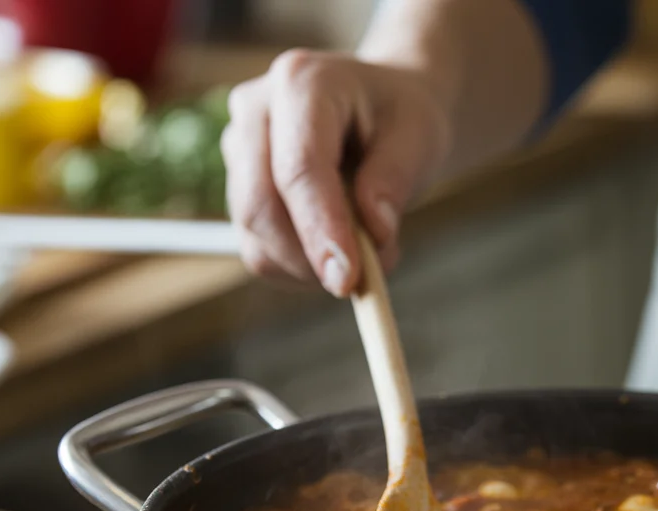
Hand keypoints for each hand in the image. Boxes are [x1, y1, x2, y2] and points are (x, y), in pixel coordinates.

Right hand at [221, 49, 450, 295]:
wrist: (382, 110)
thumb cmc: (402, 118)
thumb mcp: (419, 137)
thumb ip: (394, 179)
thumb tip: (373, 232)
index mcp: (302, 83)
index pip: (299, 168)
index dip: (320, 228)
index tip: (347, 278)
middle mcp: (255, 110)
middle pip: (260, 206)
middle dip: (310, 258)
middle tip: (365, 280)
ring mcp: (238, 149)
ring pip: (255, 236)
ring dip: (310, 266)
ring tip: (370, 250)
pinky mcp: (238, 187)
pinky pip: (259, 250)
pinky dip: (301, 267)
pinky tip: (341, 248)